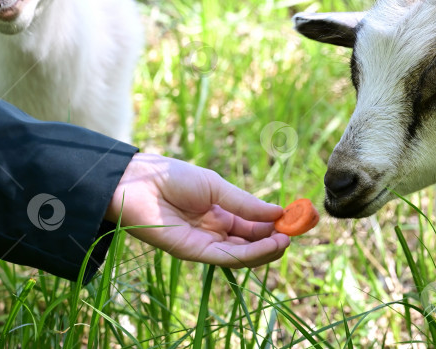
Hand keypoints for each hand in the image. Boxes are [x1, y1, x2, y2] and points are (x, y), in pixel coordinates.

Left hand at [105, 152, 289, 267]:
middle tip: (295, 233)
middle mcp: (215, 231)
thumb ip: (245, 204)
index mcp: (220, 213)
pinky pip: (227, 258)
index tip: (296, 220)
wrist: (138, 182)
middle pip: (251, 243)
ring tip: (287, 240)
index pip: (253, 225)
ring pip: (243, 254)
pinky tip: (268, 244)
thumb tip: (278, 212)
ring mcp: (205, 243)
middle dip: (275, 239)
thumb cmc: (173, 177)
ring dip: (267, 250)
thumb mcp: (217, 187)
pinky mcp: (194, 253)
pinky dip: (250, 254)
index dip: (275, 224)